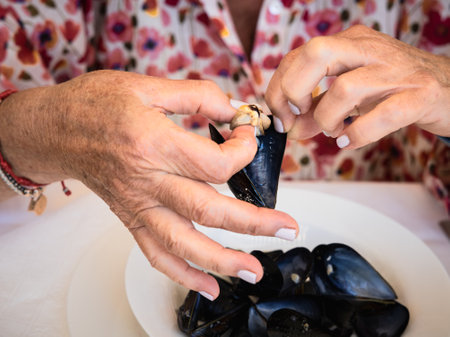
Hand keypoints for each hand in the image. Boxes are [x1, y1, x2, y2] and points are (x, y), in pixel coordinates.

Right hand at [0, 70, 297, 298]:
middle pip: (208, 210)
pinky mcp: (131, 218)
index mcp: (153, 142)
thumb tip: (233, 110)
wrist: (56, 130)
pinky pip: (156, 254)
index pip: (214, 163)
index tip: (247, 139)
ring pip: (184, 243)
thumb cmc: (97, 104)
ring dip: (223, 261)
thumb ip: (196, 95)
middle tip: (288, 229)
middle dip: (254, 223)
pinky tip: (208, 287)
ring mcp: (138, 205)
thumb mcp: (146, 85)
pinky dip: (183, 275)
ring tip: (255, 271)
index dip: (242, 152)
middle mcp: (147, 180)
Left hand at [266, 25, 449, 148]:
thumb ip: (318, 109)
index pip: (299, 55)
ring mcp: (396, 70)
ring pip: (345, 88)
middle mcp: (370, 49)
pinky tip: (350, 141)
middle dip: (293, 91)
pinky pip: (382, 115)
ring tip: (334, 131)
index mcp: (349, 43)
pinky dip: (358, 135)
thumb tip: (291, 128)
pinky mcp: (420, 95)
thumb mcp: (351, 95)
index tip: (280, 116)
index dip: (279, 87)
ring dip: (327, 119)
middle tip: (295, 118)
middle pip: (316, 54)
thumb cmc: (394, 89)